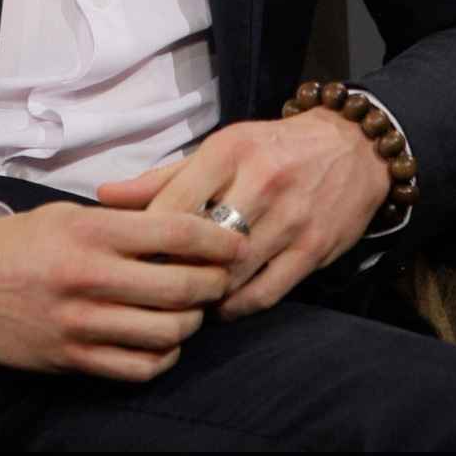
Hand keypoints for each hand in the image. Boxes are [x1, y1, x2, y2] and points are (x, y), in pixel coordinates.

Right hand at [0, 199, 243, 379]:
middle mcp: (89, 276)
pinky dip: (163, 357)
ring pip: (165, 332)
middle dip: (212, 283)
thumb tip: (181, 225)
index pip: (171, 231)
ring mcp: (81, 322)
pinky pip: (137, 367)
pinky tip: (164, 342)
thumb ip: (121, 222)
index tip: (235, 241)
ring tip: (193, 310)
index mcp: (90, 230)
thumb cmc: (23, 241)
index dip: (214, 238)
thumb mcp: (69, 214)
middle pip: (179, 286)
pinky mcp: (72, 358)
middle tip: (220, 279)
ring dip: (191, 322)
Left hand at [96, 111, 390, 321]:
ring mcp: (291, 217)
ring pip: (232, 273)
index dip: (147, 238)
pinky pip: (267, 292)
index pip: (175, 203)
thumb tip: (104, 196)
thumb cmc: (270, 148)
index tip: (130, 256)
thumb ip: (163, 178)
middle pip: (201, 242)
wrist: (351, 149)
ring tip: (180, 301)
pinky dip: (237, 307)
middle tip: (150, 288)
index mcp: (229, 151)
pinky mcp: (313, 249)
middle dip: (173, 270)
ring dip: (203, 294)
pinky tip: (220, 308)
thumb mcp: (219, 149)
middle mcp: (261, 181)